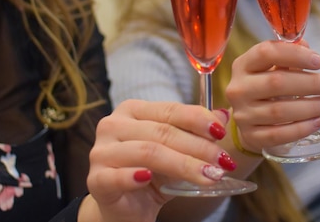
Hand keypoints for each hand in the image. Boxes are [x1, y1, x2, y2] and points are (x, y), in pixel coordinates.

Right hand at [84, 100, 231, 221]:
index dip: (198, 119)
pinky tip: (148, 179)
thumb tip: (224, 115)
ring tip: (209, 176)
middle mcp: (113, 124)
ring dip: (183, 165)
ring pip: (148, 152)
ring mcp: (101, 151)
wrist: (125, 208)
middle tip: (222, 162)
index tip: (222, 132)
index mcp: (133, 110)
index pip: (170, 110)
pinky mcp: (96, 179)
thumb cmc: (153, 174)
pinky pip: (116, 176)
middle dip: (198, 147)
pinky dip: (133, 177)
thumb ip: (197, 132)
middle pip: (162, 132)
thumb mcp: (179, 151)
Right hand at [226, 40, 319, 153]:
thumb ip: (288, 56)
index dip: (294, 54)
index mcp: (243, 64)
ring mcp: (243, 114)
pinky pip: (278, 134)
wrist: (249, 118)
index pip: (266, 53)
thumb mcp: (272, 67)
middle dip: (311, 83)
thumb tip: (306, 46)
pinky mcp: (251, 136)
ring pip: (279, 111)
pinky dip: (302, 128)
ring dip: (311, 107)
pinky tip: (319, 120)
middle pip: (276, 83)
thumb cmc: (267, 85)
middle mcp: (239, 88)